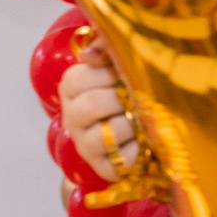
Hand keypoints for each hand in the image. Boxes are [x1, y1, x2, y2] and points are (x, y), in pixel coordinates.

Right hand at [58, 44, 135, 183]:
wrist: (137, 130)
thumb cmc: (127, 90)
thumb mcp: (117, 64)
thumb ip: (106, 48)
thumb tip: (89, 54)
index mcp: (72, 87)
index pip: (80, 78)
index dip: (109, 76)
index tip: (124, 76)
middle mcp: (72, 117)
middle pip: (91, 105)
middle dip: (122, 100)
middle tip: (137, 98)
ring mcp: (85, 144)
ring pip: (107, 134)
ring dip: (132, 124)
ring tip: (141, 120)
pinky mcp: (103, 167)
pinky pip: (121, 161)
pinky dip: (138, 150)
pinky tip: (144, 141)